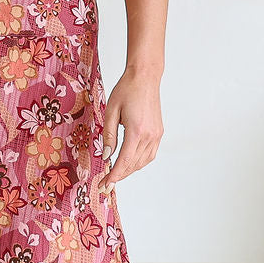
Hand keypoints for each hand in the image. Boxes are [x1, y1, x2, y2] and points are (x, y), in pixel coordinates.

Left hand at [98, 66, 163, 191]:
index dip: (113, 175)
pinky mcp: (159, 132)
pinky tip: (129, 162)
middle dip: (119, 176)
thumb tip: (106, 155)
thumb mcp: (111, 111)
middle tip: (105, 184)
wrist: (145, 77)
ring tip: (116, 174)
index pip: (124, 161)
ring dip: (129, 170)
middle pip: (133, 165)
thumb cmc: (126, 90)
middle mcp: (149, 135)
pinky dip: (139, 162)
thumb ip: (108, 135)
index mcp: (136, 131)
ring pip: (143, 162)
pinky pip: (149, 154)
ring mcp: (156, 135)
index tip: (104, 184)